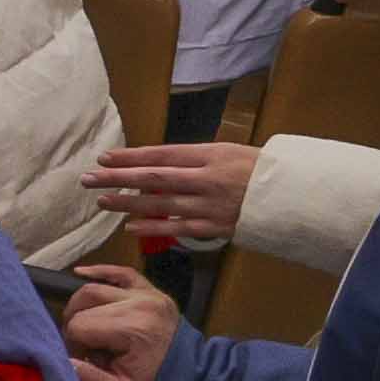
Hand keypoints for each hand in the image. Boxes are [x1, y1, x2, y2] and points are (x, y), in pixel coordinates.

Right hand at [59, 273, 180, 380]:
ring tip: (85, 325)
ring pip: (96, 287)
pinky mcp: (150, 290)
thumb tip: (62, 360)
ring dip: (82, 305)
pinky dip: (101, 271)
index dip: (73, 345)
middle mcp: (138, 304)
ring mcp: (146, 293)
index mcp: (132, 330)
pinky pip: (122, 272)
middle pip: (84, 303)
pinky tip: (80, 272)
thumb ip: (88, 377)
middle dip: (74, 324)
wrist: (192, 377)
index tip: (84, 360)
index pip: (79, 326)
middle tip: (82, 345)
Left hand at [84, 142, 259, 244]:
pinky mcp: (214, 226)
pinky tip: (130, 225)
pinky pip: (177, 227)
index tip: (105, 158)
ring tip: (103, 201)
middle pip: (154, 178)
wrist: (289, 195)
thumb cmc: (255, 168)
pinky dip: (153, 226)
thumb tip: (155, 163)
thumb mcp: (225, 152)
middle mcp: (205, 179)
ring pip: (161, 204)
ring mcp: (209, 204)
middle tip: (90, 178)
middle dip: (119, 178)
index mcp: (208, 155)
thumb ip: (192, 159)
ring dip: (129, 202)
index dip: (131, 157)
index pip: (161, 155)